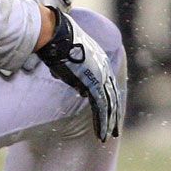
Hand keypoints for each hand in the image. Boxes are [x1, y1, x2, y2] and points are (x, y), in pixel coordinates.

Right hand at [34, 8, 121, 141]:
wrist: (54, 33)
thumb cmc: (55, 41)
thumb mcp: (66, 57)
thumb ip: (73, 71)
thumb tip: (73, 84)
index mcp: (99, 60)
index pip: (108, 85)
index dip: (109, 100)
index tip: (110, 112)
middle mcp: (104, 68)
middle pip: (113, 97)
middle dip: (114, 115)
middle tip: (115, 130)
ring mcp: (100, 76)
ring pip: (109, 106)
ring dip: (109, 123)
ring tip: (108, 137)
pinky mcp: (93, 84)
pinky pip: (101, 108)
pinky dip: (102, 123)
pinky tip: (102, 135)